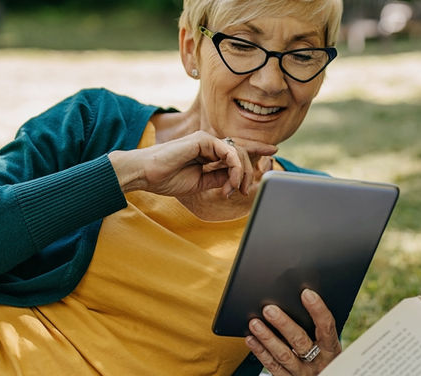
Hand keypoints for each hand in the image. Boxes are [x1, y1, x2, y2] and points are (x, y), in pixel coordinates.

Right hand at [108, 131, 276, 197]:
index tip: (273, 150)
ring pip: (238, 153)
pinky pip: (229, 152)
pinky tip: (231, 182)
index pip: (236, 149)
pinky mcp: (203, 140)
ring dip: (242, 174)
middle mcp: (209, 143)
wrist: (146, 175)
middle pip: (241, 153)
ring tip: (235, 190)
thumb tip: (238, 180)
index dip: (256, 149)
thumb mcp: (201, 183)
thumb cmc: (167, 179)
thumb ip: (219, 178)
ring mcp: (206, 140)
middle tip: (246, 191)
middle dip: (248, 173)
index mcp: (208, 152)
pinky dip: (234, 169)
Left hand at [245, 289, 341, 375]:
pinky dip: (260, 352)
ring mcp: (303, 374)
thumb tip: (296, 300)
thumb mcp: (326, 345)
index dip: (318, 310)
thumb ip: (316, 328)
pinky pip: (272, 366)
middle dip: (284, 324)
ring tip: (255, 323)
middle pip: (300, 342)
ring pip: (283, 355)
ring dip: (267, 337)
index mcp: (331, 349)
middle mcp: (319, 362)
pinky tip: (251, 339)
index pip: (327, 327)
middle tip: (269, 309)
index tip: (306, 293)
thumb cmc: (321, 357)